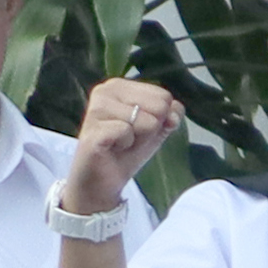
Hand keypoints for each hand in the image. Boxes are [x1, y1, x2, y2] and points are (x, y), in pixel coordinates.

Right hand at [64, 76, 185, 212]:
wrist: (102, 181)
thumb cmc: (127, 152)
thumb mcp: (156, 129)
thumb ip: (170, 115)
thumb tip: (174, 112)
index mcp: (119, 86)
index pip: (164, 96)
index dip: (160, 119)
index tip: (139, 130)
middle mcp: (105, 91)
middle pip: (158, 106)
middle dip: (151, 129)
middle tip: (129, 138)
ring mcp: (96, 108)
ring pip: (146, 120)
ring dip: (138, 138)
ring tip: (120, 143)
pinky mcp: (93, 128)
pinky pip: (128, 132)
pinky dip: (126, 146)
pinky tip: (112, 148)